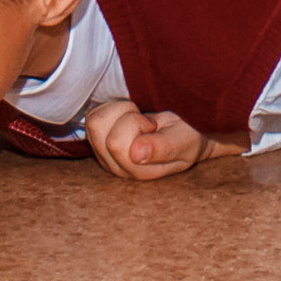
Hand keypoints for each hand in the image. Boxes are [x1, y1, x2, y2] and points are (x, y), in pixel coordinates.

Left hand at [84, 99, 246, 179]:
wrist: (184, 136)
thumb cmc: (187, 139)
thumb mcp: (184, 142)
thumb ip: (163, 148)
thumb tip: (136, 154)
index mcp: (136, 171)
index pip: (116, 143)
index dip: (136, 124)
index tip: (154, 127)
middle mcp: (116, 167)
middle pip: (100, 130)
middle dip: (127, 116)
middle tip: (147, 123)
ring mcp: (104, 154)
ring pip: (93, 122)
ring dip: (118, 111)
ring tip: (138, 119)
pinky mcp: (98, 140)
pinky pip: (92, 115)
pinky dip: (111, 108)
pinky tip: (128, 117)